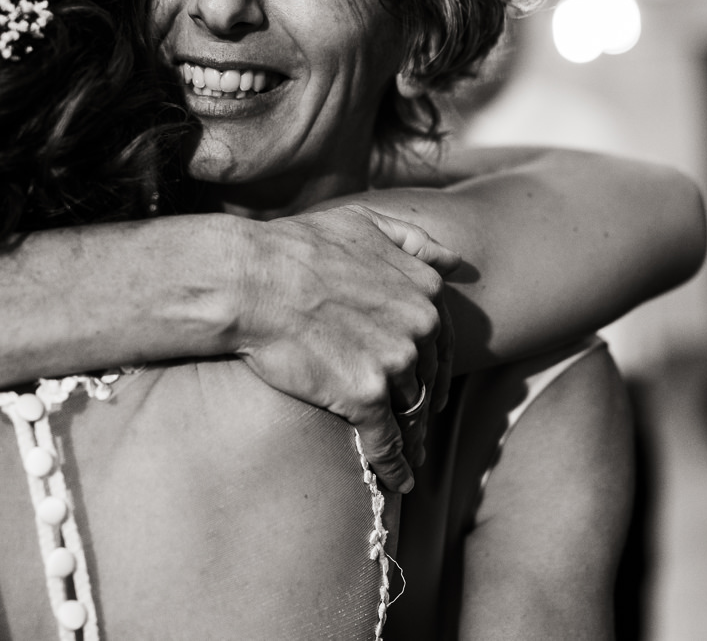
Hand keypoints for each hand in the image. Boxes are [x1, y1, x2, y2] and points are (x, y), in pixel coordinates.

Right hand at [233, 204, 458, 493]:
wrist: (253, 280)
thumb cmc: (299, 248)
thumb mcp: (364, 225)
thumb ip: (413, 241)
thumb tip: (453, 261)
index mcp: (424, 289)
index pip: (442, 340)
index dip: (436, 367)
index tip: (431, 387)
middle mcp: (420, 326)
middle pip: (428, 379)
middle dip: (423, 404)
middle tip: (417, 427)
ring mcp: (395, 363)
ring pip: (412, 412)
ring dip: (411, 437)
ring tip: (407, 456)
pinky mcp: (366, 397)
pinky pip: (387, 441)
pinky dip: (394, 466)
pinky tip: (397, 482)